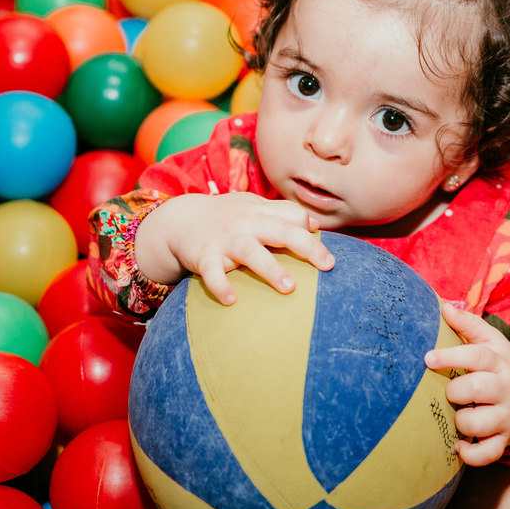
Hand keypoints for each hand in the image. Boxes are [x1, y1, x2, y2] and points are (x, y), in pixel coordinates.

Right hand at [135, 193, 334, 304]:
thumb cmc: (227, 216)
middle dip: (306, 246)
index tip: (324, 254)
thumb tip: (316, 226)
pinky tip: (231, 301)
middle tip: (328, 265)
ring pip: (251, 251)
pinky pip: (212, 272)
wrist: (181, 219)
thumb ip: (283, 214)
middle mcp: (246, 222)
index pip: (293, 214)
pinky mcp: (204, 256)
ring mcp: (225, 239)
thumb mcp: (254, 207)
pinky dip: (220, 285)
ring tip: (289, 288)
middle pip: (281, 230)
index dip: (309, 230)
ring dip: (270, 268)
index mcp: (261, 211)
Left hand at [424, 303, 509, 466]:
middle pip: (479, 389)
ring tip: (458, 414)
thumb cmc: (499, 366)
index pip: (478, 357)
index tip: (428, 358)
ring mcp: (507, 417)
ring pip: (479, 423)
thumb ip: (467, 323)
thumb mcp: (491, 341)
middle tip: (450, 391)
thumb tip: (443, 306)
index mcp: (501, 362)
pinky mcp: (504, 440)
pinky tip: (458, 445)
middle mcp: (507, 390)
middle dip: (457, 390)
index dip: (452, 357)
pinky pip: (488, 454)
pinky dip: (470, 454)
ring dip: (461, 421)